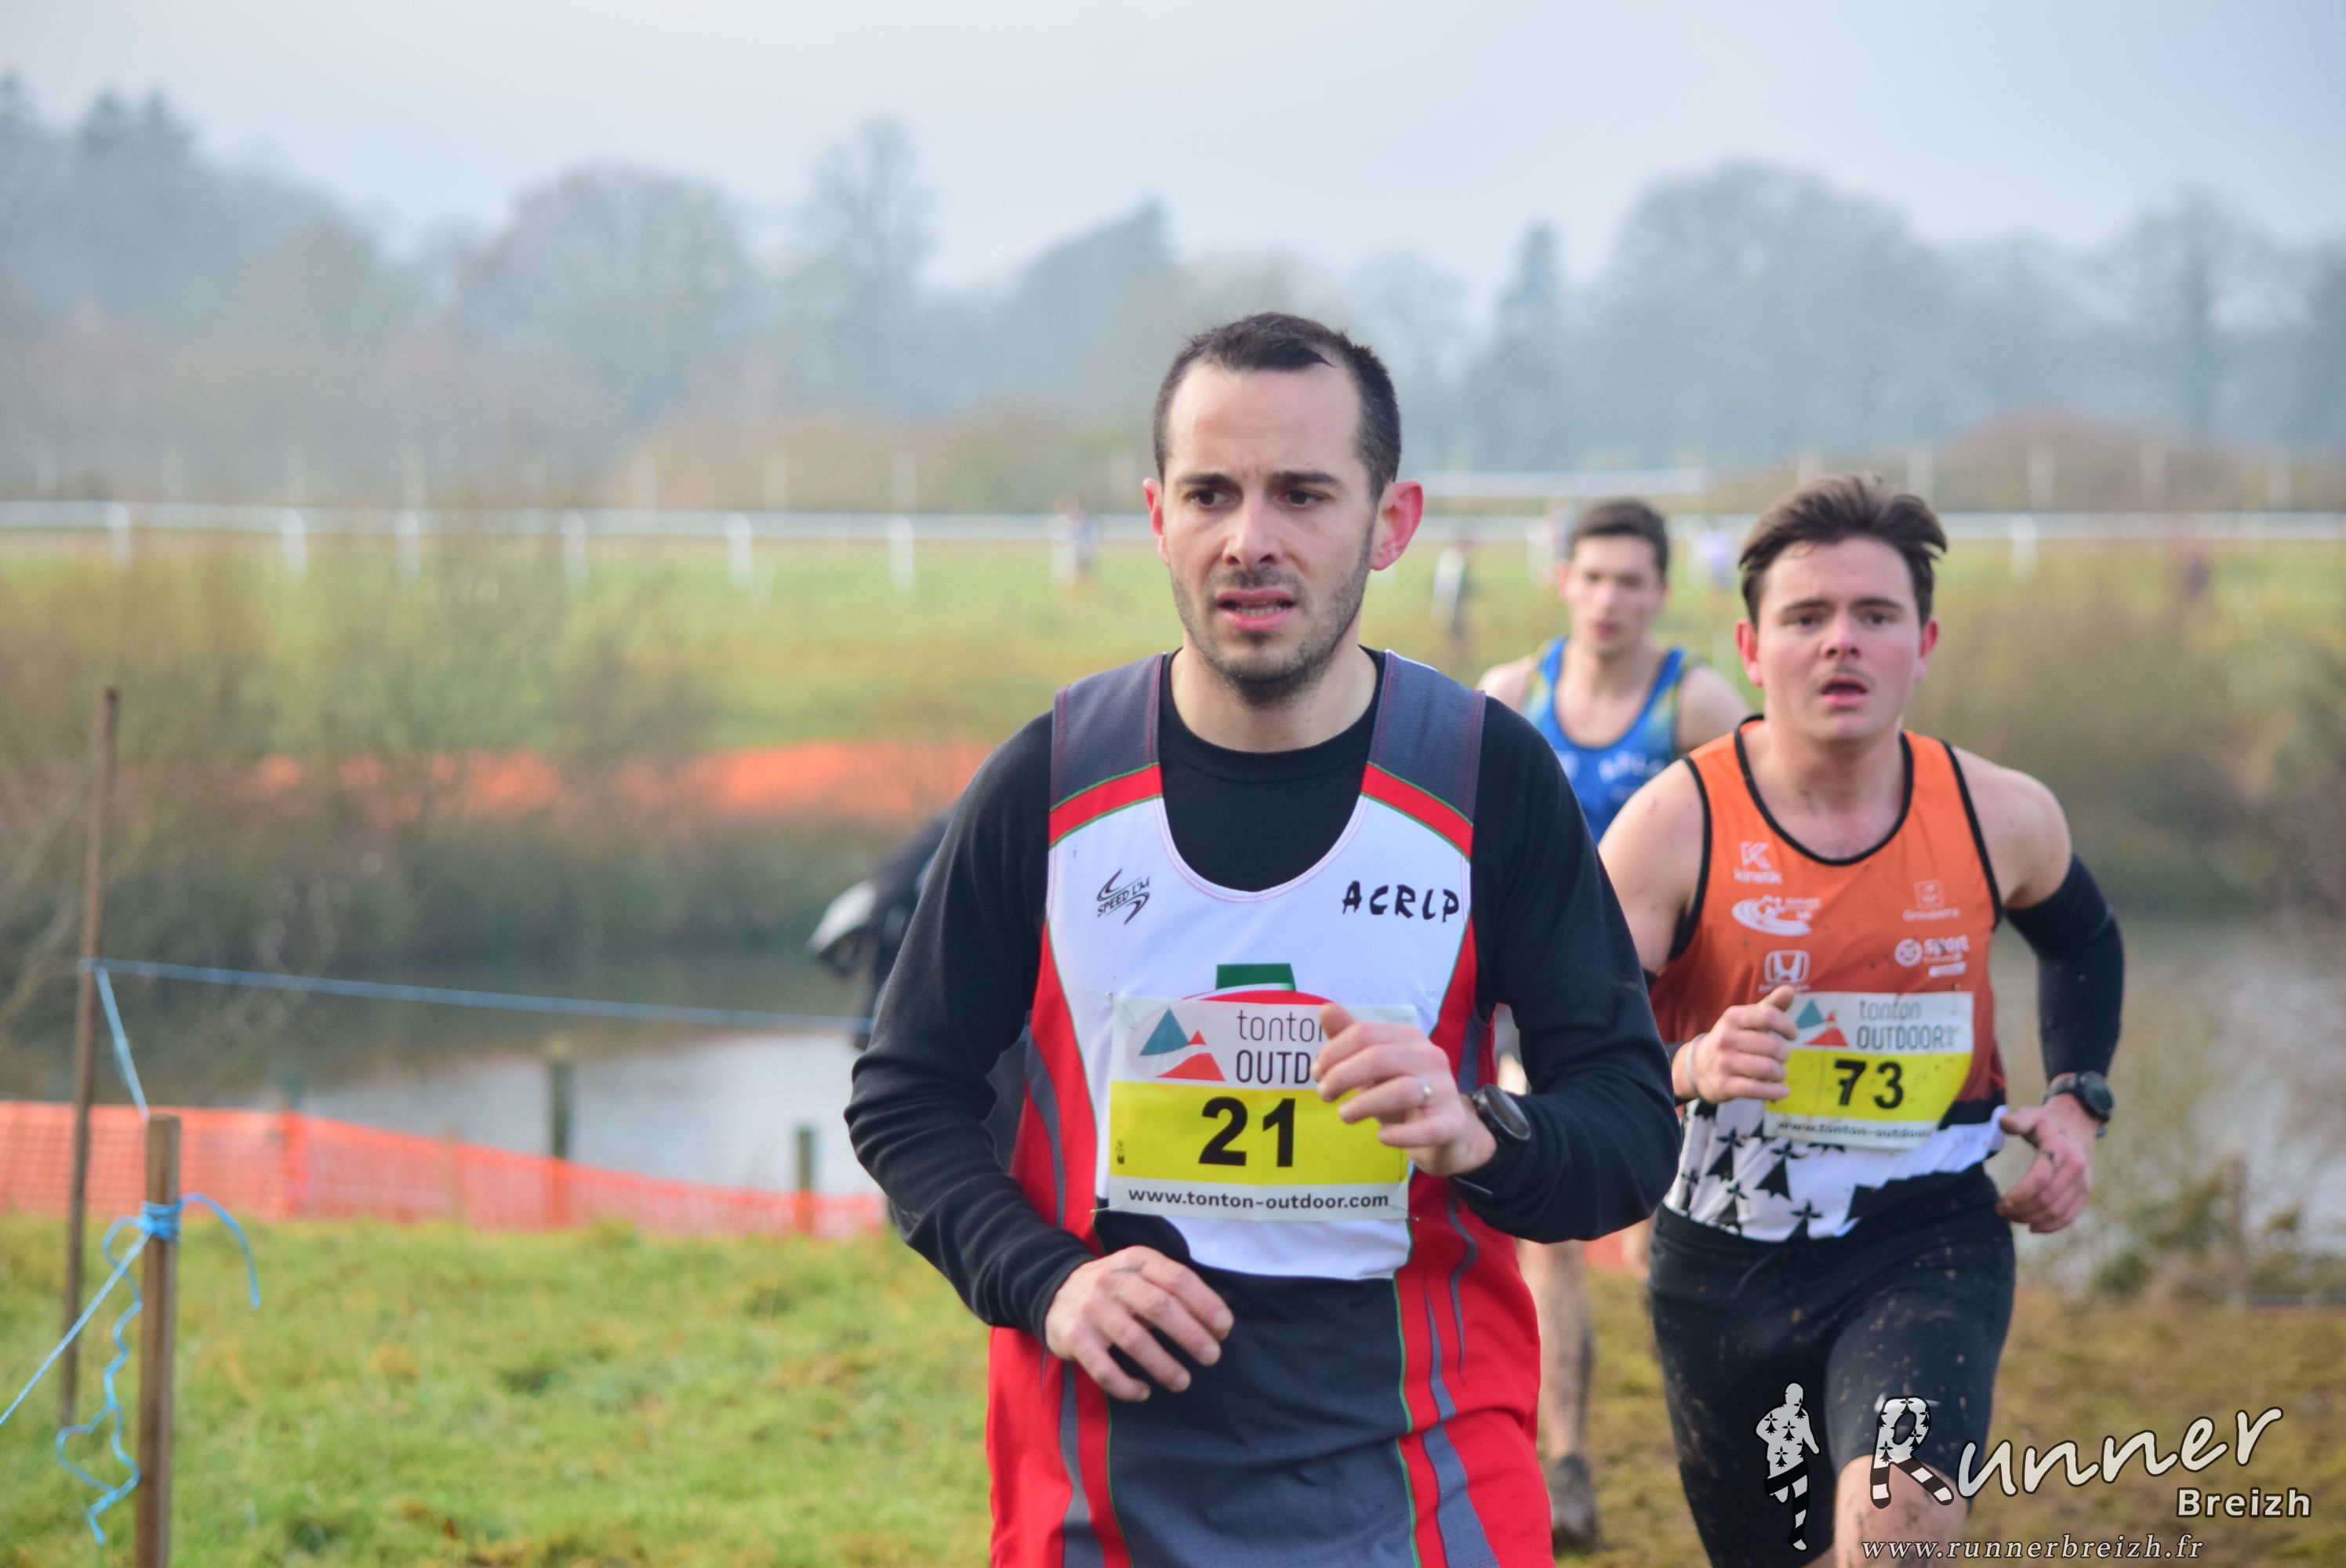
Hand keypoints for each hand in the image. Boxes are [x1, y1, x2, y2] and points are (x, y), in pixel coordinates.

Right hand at [1043, 1246, 1231, 1400]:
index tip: (1224, 1328)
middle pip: (1159, 1307)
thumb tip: (1217, 1324)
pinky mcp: (1075, 1337)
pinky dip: (1126, 1385)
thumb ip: (1171, 1290)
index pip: (1177, 1279)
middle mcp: (1112, 1280)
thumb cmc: (1115, 1288)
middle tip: (1212, 1356)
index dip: (1205, 1304)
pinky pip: (1104, 1369)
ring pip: (1134, 1340)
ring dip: (1163, 1365)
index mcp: (1136, 1261)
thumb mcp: (1140, 1274)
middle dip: (1191, 1335)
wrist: (1055, 1291)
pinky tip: (1143, 1392)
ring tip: (1183, 1381)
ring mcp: (1091, 1308)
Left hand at [1312, 1003, 1494, 1177]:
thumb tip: (1325, 1010)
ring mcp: (1444, 1090)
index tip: (1317, 1074)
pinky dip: (1400, 1135)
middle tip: (1324, 1095)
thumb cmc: (1403, 1095)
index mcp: (1409, 1038)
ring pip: (1403, 1090)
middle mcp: (1430, 1057)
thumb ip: (1351, 1040)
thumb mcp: (1374, 1067)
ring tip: (1345, 1115)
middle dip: (1342, 1075)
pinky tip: (1381, 1137)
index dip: (1333, 1052)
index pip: (1365, 1033)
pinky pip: (1426, 1129)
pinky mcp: (1451, 1124)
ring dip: (1365, 1104)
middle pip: (1379, 1057)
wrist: (1448, 1131)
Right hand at [1678, 985, 1795, 1102]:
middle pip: (1771, 1046)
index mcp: (1733, 1017)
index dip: (1786, 1025)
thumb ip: (1770, 1006)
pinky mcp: (1724, 1085)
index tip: (1792, 1035)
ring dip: (1780, 1073)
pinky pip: (1757, 1089)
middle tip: (1782, 1058)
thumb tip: (1790, 990)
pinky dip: (1775, 1091)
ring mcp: (1724, 1062)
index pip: (1767, 1016)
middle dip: (1783, 1054)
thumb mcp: (1746, 1020)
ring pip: (1766, 1069)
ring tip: (1780, 1073)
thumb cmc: (1731, 1040)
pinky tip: (1782, 1090)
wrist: (1697, 1067)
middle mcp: (1726, 1038)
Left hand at [1996, 1097, 2096, 1233]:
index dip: (2019, 1195)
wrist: (2077, 1124)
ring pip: (2057, 1211)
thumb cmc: (2046, 1121)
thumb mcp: (2031, 1114)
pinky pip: (2070, 1215)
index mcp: (2059, 1149)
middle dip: (2021, 1210)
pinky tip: (2033, 1227)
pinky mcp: (2085, 1191)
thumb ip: (2017, 1120)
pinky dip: (2052, 1226)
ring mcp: (2083, 1181)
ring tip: (2012, 1218)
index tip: (2001, 1203)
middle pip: (2046, 1199)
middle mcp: (2075, 1167)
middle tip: (2001, 1212)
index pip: (2039, 1179)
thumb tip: (2003, 1122)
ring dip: (2032, 1219)